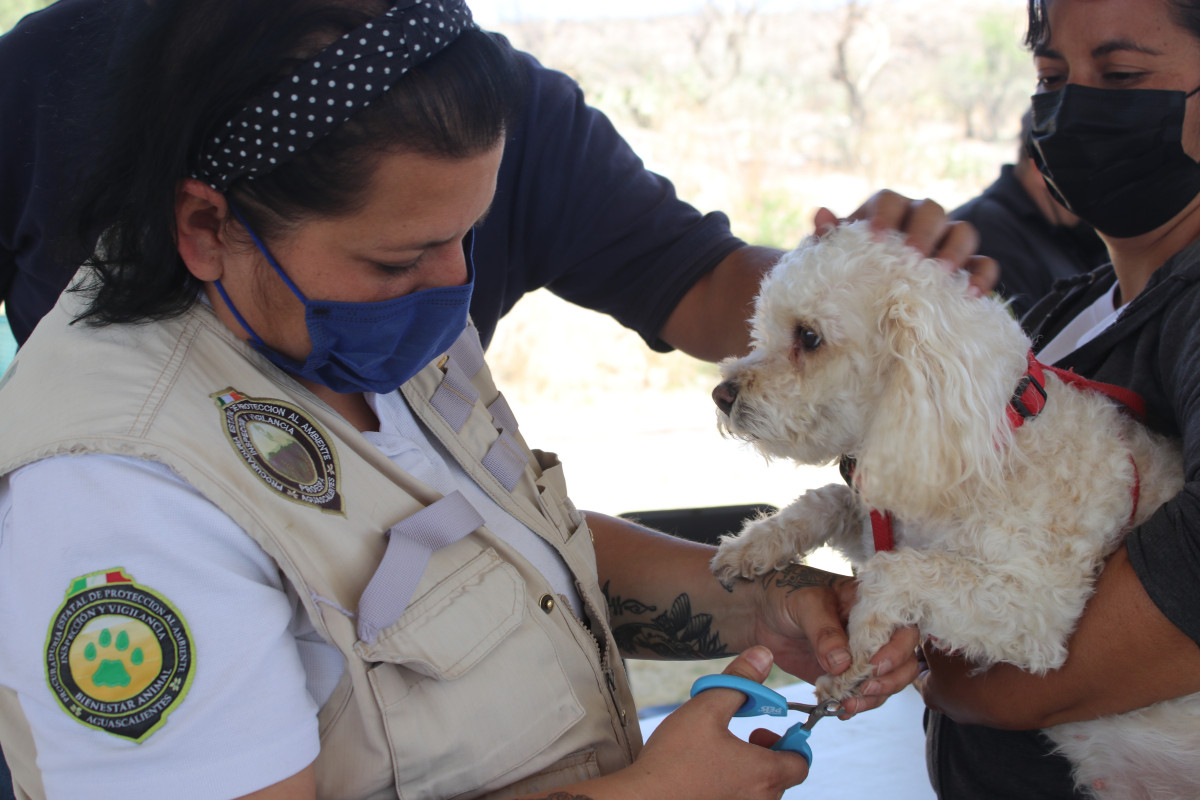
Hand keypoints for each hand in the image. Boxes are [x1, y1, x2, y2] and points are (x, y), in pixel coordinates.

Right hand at [629, 647, 809, 798]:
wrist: (643, 799)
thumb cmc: (674, 758)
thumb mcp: (706, 708)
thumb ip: (739, 681)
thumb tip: (763, 656)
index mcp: (764, 774)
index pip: (801, 763)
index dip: (792, 741)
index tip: (767, 727)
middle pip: (782, 776)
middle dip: (769, 751)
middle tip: (747, 736)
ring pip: (761, 789)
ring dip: (751, 768)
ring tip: (724, 750)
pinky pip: (742, 797)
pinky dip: (735, 783)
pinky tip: (708, 769)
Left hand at [750, 564, 920, 715]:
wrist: (759, 612)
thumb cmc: (786, 593)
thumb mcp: (805, 603)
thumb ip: (824, 631)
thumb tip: (843, 664)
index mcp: (871, 605)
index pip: (903, 628)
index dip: (897, 649)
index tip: (875, 664)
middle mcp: (873, 632)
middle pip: (904, 661)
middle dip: (890, 679)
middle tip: (865, 687)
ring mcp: (860, 656)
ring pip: (886, 682)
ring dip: (873, 698)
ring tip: (849, 704)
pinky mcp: (845, 675)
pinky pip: (861, 694)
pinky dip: (855, 705)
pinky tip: (840, 710)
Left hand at [814, 190, 998, 297]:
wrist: (865, 298)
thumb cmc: (850, 271)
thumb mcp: (834, 257)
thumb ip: (828, 238)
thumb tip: (820, 213)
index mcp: (887, 212)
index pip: (891, 200)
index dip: (884, 215)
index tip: (874, 238)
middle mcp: (920, 221)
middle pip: (932, 211)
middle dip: (923, 232)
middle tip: (912, 257)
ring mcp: (946, 243)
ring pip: (963, 232)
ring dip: (955, 251)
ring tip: (942, 274)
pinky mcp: (966, 268)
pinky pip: (984, 264)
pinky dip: (982, 276)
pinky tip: (971, 295)